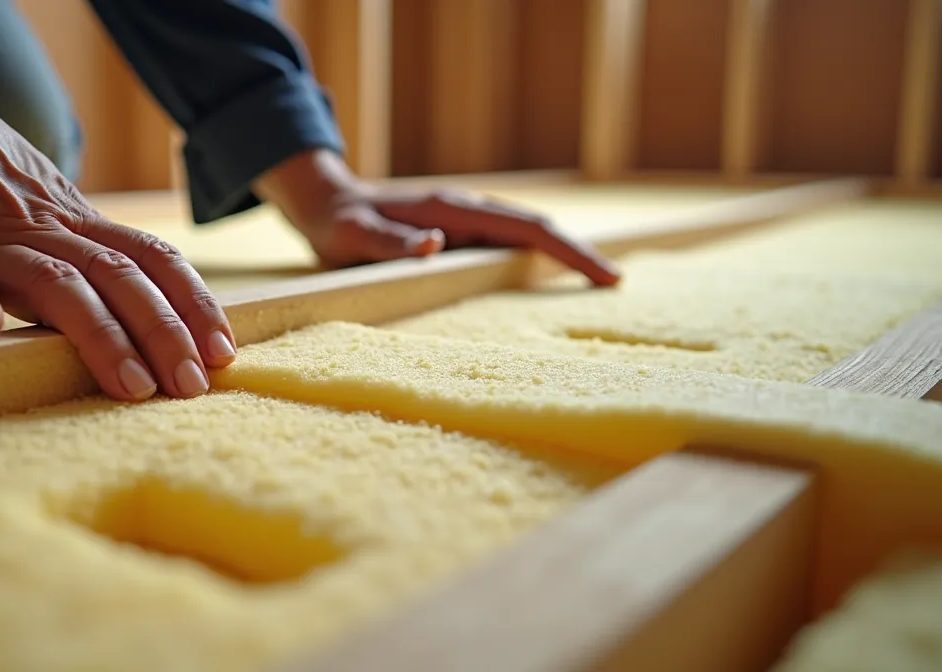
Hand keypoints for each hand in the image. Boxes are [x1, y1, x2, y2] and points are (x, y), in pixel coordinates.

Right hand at [0, 0, 234, 400]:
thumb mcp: (42, 201)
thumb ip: (84, 248)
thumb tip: (145, 303)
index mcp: (71, 222)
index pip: (150, 259)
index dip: (191, 303)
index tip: (224, 349)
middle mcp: (39, 230)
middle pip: (117, 279)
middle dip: (163, 333)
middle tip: (192, 387)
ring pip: (49, 286)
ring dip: (98, 335)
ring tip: (130, 383)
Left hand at [255, 150, 621, 286]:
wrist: (326, 205)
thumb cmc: (338, 225)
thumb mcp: (354, 238)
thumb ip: (390, 242)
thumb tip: (437, 243)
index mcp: (454, 210)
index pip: (526, 228)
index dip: (567, 251)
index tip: (602, 274)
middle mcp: (468, 211)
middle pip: (538, 230)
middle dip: (579, 254)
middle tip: (615, 284)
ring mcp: (465, 222)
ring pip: (526, 237)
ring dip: (562, 256)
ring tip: (597, 283)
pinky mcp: (459, 235)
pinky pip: (506, 246)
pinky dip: (536, 259)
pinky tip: (550, 280)